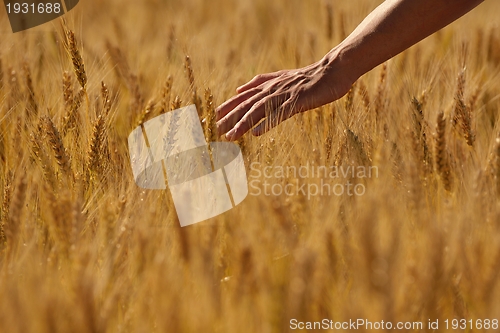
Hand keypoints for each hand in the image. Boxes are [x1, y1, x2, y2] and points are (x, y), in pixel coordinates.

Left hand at [216, 53, 354, 140]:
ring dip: (243, 124)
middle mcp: (272, 89)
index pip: (242, 98)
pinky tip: (256, 133)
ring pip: (258, 110)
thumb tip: (240, 88)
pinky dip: (267, 123)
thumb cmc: (308, 79)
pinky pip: (280, 114)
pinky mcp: (297, 101)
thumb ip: (260, 83)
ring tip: (230, 136)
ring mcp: (284, 95)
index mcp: (267, 85)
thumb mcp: (281, 79)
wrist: (332, 71)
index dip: (226, 108)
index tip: (211, 118)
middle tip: (213, 130)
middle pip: (246, 105)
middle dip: (228, 118)